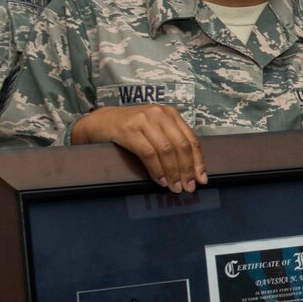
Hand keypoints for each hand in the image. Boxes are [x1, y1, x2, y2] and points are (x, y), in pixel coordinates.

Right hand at [70, 105, 206, 192]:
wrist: (100, 122)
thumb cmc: (130, 128)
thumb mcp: (154, 129)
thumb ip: (171, 141)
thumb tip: (190, 169)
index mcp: (170, 114)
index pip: (191, 139)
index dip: (198, 161)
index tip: (202, 179)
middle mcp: (159, 114)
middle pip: (181, 146)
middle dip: (187, 170)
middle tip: (188, 187)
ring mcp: (144, 120)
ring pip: (166, 150)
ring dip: (173, 172)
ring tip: (174, 187)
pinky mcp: (129, 130)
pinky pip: (148, 154)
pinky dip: (156, 170)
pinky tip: (160, 180)